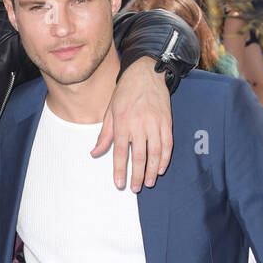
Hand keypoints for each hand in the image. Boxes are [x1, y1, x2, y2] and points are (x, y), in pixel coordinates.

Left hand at [91, 57, 172, 191]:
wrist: (145, 74)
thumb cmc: (125, 93)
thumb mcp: (109, 112)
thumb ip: (104, 135)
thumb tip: (94, 153)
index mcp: (122, 122)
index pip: (120, 152)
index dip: (120, 170)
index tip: (119, 184)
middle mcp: (139, 123)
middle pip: (138, 155)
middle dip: (136, 175)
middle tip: (134, 188)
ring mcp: (154, 122)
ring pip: (155, 152)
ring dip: (151, 170)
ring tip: (148, 182)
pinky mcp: (166, 121)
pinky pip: (168, 143)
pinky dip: (165, 158)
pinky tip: (160, 168)